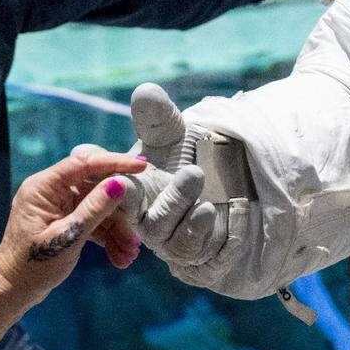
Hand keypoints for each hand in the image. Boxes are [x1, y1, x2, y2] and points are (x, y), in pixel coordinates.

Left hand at [0, 150, 146, 310]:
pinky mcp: (65, 220)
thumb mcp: (68, 237)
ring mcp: (58, 206)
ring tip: (129, 254)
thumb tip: (119, 183)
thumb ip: (94, 209)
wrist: (14, 291)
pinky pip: (93, 221)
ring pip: (98, 208)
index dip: (115, 163)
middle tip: (136, 233)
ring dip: (116, 231)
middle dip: (119, 214)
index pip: (84, 164)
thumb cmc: (33, 265)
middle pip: (96, 190)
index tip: (142, 165)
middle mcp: (51, 192)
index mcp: (43, 188)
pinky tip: (120, 256)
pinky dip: (107, 237)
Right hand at [119, 84, 230, 267]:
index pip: (121, 198)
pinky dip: (217, 238)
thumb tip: (146, 91)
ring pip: (178, 242)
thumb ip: (157, 117)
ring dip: (194, 222)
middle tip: (194, 172)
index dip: (121, 192)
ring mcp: (175, 244)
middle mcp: (150, 224)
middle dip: (173, 201)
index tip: (128, 179)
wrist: (226, 184)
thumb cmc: (186, 158)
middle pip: (153, 223)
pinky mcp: (201, 258)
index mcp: (134, 196)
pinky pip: (205, 256)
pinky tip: (228, 216)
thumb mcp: (173, 136)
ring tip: (209, 203)